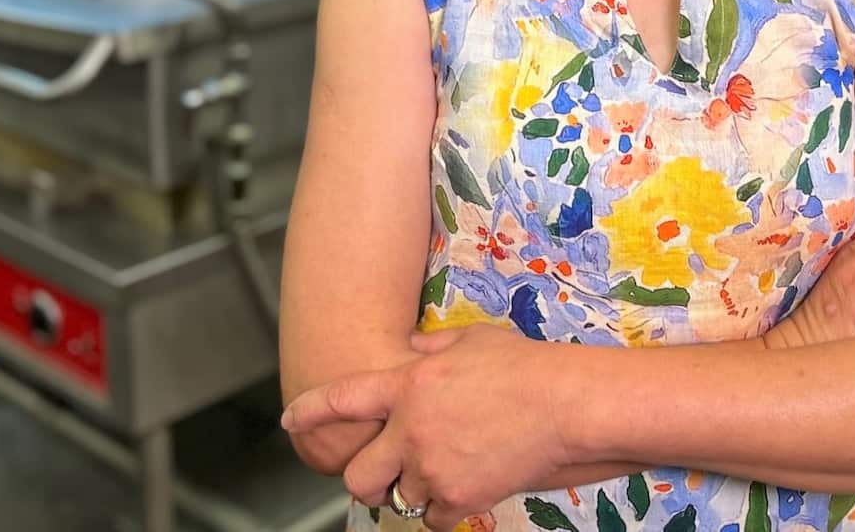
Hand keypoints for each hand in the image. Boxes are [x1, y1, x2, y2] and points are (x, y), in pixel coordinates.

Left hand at [281, 324, 573, 529]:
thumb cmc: (524, 365)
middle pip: (358, 476)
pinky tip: (466, 485)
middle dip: (368, 477)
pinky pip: (434, 518)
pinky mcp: (460, 498)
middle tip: (387, 471)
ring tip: (446, 467)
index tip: (290, 420)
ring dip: (415, 488)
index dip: (310, 411)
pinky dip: (445, 508)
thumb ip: (432, 349)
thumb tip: (411, 348)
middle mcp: (412, 430)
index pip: (342, 399)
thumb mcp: (472, 340)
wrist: (564, 404)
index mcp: (409, 385)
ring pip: (399, 499)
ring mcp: (433, 468)